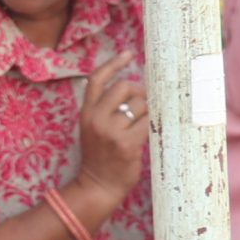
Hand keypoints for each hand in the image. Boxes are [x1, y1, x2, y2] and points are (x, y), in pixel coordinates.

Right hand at [73, 51, 149, 201]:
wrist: (97, 186)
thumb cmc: (100, 158)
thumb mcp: (93, 129)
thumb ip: (106, 110)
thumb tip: (134, 90)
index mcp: (86, 113)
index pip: (97, 79)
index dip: (113, 63)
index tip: (128, 53)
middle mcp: (96, 118)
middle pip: (125, 87)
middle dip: (140, 93)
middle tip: (143, 106)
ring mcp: (111, 131)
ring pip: (141, 106)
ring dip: (148, 113)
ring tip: (143, 127)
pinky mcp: (127, 143)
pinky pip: (148, 123)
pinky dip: (153, 126)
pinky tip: (150, 134)